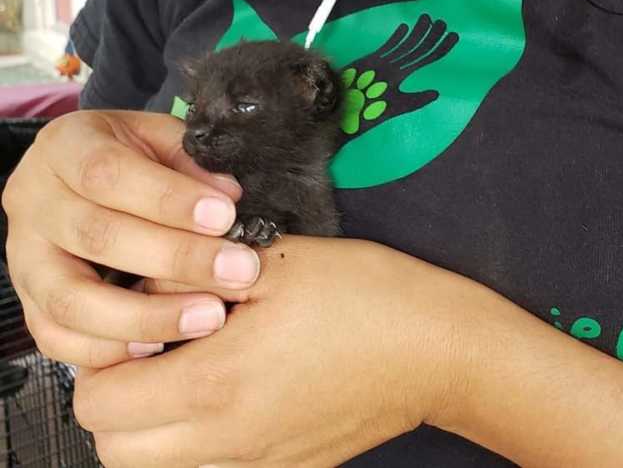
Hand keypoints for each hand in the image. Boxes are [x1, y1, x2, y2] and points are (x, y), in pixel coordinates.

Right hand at [2, 110, 261, 367]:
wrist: (79, 170)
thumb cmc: (130, 153)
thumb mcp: (158, 136)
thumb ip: (190, 162)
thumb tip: (229, 197)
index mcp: (65, 146)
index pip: (108, 173)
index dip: (168, 198)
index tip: (225, 216)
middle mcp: (33, 201)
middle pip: (96, 236)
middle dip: (176, 258)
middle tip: (238, 272)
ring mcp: (23, 257)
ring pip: (72, 299)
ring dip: (148, 315)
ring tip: (210, 316)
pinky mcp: (29, 301)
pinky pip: (56, 338)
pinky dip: (109, 348)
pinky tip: (160, 345)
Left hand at [74, 235, 477, 467]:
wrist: (435, 348)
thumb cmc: (366, 297)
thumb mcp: (277, 261)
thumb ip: (197, 271)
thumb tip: (145, 277)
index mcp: (215, 383)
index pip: (101, 400)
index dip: (101, 355)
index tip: (134, 320)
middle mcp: (224, 439)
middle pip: (115, 448)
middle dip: (116, 395)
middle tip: (151, 343)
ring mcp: (254, 462)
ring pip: (156, 467)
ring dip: (148, 423)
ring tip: (186, 365)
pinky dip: (192, 440)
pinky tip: (230, 387)